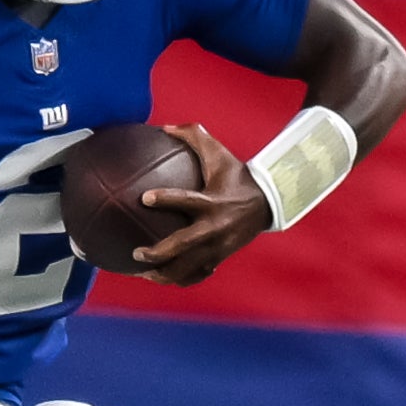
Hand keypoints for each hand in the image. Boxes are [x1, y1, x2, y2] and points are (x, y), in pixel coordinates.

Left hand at [134, 123, 268, 286]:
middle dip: (159, 253)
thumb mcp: (219, 153)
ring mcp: (219, 247)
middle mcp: (216, 228)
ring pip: (189, 269)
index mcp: (213, 202)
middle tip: (136, 253)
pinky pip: (197, 275)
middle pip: (184, 246)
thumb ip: (193, 136)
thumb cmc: (237, 176)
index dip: (165, 199)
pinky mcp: (221, 258)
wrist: (269, 203)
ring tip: (142, 274)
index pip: (187, 201)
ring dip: (164, 274)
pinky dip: (179, 278)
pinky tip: (160, 277)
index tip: (143, 198)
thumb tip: (164, 127)